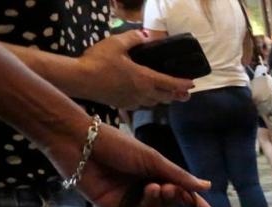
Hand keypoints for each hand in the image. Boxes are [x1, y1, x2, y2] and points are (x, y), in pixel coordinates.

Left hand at [47, 123, 212, 206]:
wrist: (80, 143)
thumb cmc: (117, 144)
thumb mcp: (152, 159)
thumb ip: (177, 175)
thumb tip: (206, 187)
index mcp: (154, 172)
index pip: (179, 190)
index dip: (193, 202)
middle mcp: (142, 187)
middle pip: (167, 203)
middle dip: (173, 198)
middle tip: (168, 188)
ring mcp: (128, 198)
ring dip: (158, 205)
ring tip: (153, 189)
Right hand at [76, 30, 192, 108]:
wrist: (79, 79)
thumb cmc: (97, 61)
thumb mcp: (116, 43)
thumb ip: (133, 38)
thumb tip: (146, 35)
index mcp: (144, 78)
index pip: (170, 83)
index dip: (182, 84)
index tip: (192, 84)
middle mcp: (142, 92)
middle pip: (165, 96)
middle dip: (177, 95)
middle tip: (186, 94)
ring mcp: (132, 101)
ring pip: (154, 102)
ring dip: (163, 99)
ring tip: (168, 96)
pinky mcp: (122, 105)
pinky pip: (140, 105)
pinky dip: (147, 102)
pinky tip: (145, 99)